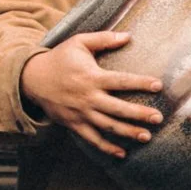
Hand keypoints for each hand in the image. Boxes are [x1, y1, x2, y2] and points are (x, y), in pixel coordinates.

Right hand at [19, 31, 164, 158]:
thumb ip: (103, 39)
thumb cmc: (60, 58)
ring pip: (108, 126)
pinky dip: (106, 148)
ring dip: (128, 132)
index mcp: (92, 77)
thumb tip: (128, 36)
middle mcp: (88, 97)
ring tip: (146, 136)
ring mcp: (81, 113)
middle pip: (118, 108)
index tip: (158, 85)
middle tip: (158, 118)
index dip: (141, 83)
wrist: (32, 79)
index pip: (121, 81)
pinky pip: (92, 139)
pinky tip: (122, 153)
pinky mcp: (74, 124)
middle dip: (139, 114)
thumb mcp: (79, 42)